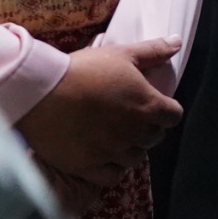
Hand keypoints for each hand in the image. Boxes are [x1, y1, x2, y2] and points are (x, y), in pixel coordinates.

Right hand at [19, 38, 183, 188]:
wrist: (39, 91)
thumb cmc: (83, 70)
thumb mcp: (122, 54)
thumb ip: (154, 51)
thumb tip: (178, 41)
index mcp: (147, 106)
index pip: (174, 116)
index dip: (165, 110)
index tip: (152, 105)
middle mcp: (133, 132)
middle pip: (154, 137)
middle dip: (147, 127)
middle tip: (129, 118)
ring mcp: (111, 152)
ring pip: (135, 158)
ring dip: (131, 148)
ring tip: (116, 136)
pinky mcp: (87, 167)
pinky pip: (112, 177)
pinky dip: (112, 168)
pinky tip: (103, 156)